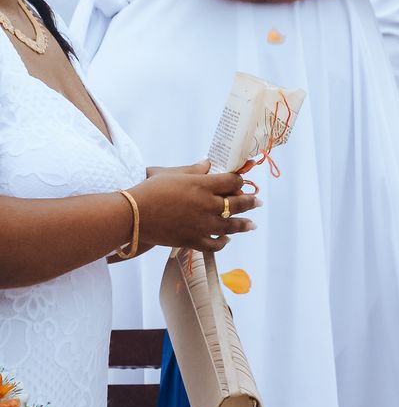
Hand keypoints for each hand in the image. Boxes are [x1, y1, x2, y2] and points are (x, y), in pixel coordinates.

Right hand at [131, 162, 258, 252]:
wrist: (132, 215)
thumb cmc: (150, 190)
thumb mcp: (173, 174)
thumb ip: (195, 170)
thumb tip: (208, 162)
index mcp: (204, 185)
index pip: (233, 182)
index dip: (239, 182)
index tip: (242, 183)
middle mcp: (208, 205)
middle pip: (237, 203)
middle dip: (250, 202)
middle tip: (258, 202)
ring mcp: (202, 224)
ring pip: (230, 225)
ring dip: (243, 225)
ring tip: (252, 225)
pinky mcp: (192, 240)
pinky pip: (214, 244)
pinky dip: (222, 242)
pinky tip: (226, 239)